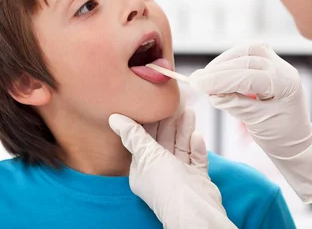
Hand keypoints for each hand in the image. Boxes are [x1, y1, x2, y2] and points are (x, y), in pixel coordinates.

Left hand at [109, 108, 236, 228]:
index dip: (149, 122)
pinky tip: (198, 135)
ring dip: (184, 129)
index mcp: (143, 169)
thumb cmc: (166, 184)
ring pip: (181, 146)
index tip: (153, 104)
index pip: (143, 141)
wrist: (194, 209)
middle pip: (164, 141)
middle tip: (174, 103)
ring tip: (188, 111)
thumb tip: (114, 118)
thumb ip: (133, 135)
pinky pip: (196, 158)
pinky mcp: (197, 178)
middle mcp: (160, 172)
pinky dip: (197, 147)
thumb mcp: (145, 155)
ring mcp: (180, 175)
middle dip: (169, 123)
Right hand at [190, 42, 311, 203]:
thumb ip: (235, 104)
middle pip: (246, 58)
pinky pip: (247, 53)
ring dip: (223, 62)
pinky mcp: (269, 62)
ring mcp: (277, 63)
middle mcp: (283, 68)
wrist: (295, 138)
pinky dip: (230, 60)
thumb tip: (211, 93)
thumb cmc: (280, 135)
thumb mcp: (257, 123)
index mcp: (285, 84)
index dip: (220, 79)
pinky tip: (218, 71)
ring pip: (246, 50)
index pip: (249, 75)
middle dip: (218, 70)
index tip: (197, 85)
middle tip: (196, 81)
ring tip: (206, 77)